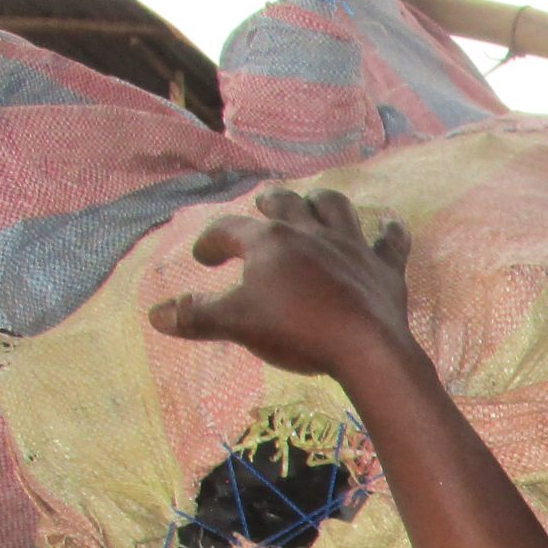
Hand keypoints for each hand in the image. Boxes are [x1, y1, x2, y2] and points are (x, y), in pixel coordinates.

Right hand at [148, 186, 416, 382]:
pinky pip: (391, 243)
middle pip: (287, 204)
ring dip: (323, 202)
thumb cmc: (296, 330)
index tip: (205, 258)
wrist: (365, 346)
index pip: (229, 231)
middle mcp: (310, 233)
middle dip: (272, 203)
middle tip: (264, 205)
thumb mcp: (237, 324)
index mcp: (269, 242)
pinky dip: (391, 233)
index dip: (212, 242)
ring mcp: (351, 247)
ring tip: (315, 201)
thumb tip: (155, 315)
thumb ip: (197, 316)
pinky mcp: (384, 269)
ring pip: (336, 208)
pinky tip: (392, 224)